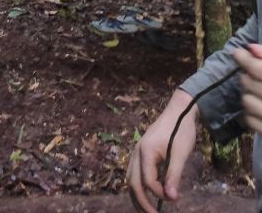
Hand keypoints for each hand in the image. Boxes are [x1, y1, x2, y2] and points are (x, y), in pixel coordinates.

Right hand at [126, 89, 196, 211]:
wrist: (179, 110)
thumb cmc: (181, 130)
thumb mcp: (180, 154)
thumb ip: (174, 176)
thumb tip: (171, 198)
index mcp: (146, 151)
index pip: (148, 181)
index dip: (160, 194)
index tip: (175, 199)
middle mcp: (137, 151)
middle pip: (133, 182)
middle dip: (142, 202)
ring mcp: (137, 150)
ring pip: (130, 178)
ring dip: (137, 195)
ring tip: (147, 209)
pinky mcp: (141, 150)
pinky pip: (134, 171)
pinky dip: (138, 185)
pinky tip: (147, 192)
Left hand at [234, 43, 261, 132]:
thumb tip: (251, 48)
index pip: (257, 69)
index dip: (244, 59)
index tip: (237, 53)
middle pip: (248, 83)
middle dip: (246, 76)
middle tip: (250, 74)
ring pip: (246, 101)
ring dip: (247, 95)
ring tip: (256, 93)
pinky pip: (249, 120)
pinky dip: (249, 114)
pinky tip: (257, 110)